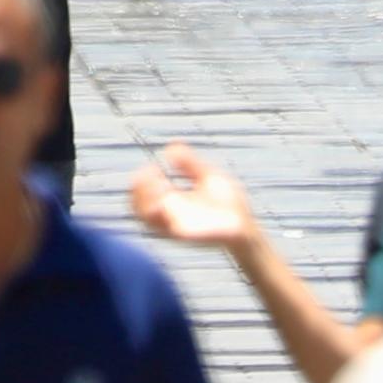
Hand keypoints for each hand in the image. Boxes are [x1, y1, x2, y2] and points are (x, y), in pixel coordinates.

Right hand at [127, 142, 261, 251]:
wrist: (246, 225)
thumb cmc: (229, 204)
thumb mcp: (208, 176)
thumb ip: (190, 163)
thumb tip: (171, 147)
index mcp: (172, 202)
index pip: (142, 195)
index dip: (139, 181)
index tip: (151, 168)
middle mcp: (169, 215)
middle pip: (136, 207)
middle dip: (137, 190)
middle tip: (150, 174)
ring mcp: (175, 226)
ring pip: (145, 219)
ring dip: (144, 200)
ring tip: (158, 184)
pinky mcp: (185, 235)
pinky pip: (164, 228)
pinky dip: (159, 213)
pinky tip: (168, 197)